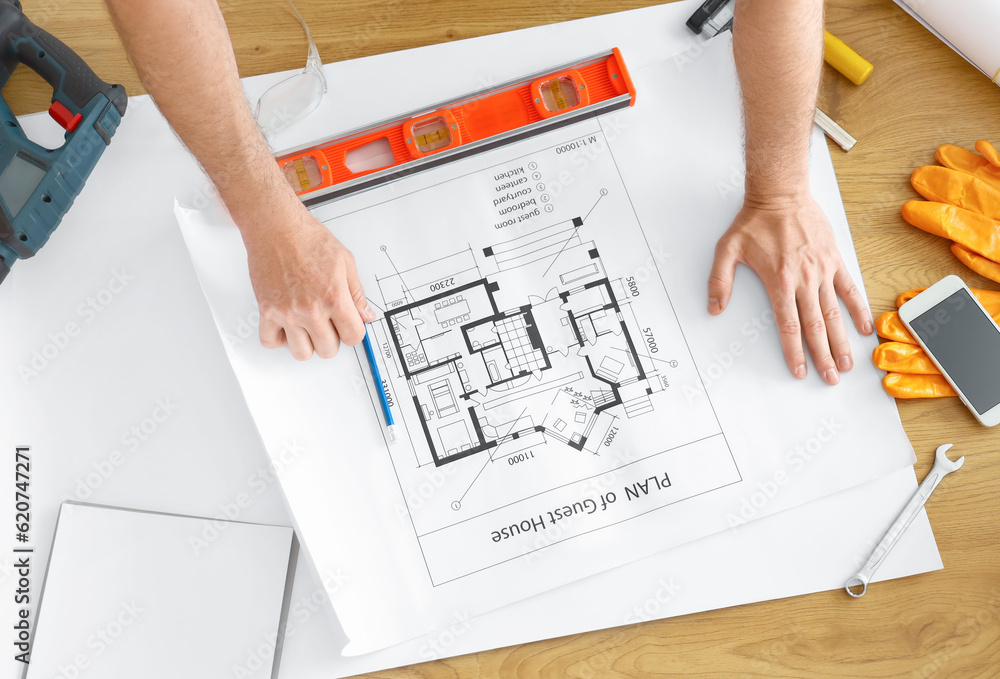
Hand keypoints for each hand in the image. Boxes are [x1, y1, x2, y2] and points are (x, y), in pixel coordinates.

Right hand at [242, 198, 375, 359]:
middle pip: (328, 350)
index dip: (354, 331)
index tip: (349, 324)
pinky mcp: (267, 311)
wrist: (277, 228)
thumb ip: (357, 293)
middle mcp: (310, 309)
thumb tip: (366, 315)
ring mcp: (287, 313)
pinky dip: (279, 339)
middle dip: (332, 339)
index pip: (353, 337)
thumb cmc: (309, 239)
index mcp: (334, 298)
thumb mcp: (345, 262)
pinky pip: (271, 342)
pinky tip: (288, 326)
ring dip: (307, 344)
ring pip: (301, 353)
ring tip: (308, 327)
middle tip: (329, 323)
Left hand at [707, 193, 873, 383]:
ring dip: (841, 340)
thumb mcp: (727, 249)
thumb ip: (719, 281)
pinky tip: (864, 328)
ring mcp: (822, 270)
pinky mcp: (834, 260)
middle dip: (822, 356)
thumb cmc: (755, 221)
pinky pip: (849, 289)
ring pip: (834, 313)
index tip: (799, 371)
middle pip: (815, 326)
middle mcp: (803, 279)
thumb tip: (714, 307)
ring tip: (847, 363)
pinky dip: (858, 309)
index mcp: (779, 281)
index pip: (788, 325)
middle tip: (829, 378)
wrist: (781, 193)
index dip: (794, 351)